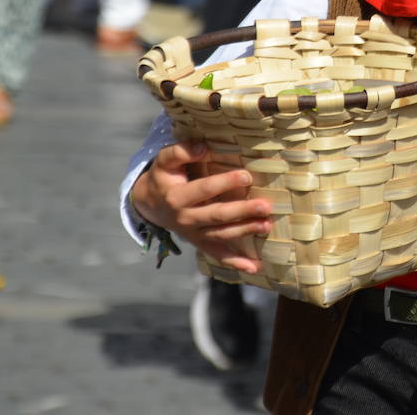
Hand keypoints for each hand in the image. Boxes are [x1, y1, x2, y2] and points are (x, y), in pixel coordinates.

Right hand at [130, 141, 271, 273]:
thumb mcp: (164, 160)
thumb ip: (181, 151)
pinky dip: (236, 263)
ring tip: (266, 225)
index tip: (246, 176)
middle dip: (242, 211)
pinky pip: (217, 254)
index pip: (203, 190)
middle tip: (264, 205)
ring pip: (221, 235)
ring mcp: (193, 233)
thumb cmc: (164, 177)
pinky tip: (255, 267)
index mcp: (177, 197)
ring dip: (245, 231)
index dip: (224, 183)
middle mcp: (185, 219)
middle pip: (216, 216)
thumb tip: (204, 148)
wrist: (149, 204)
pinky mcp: (199, 242)